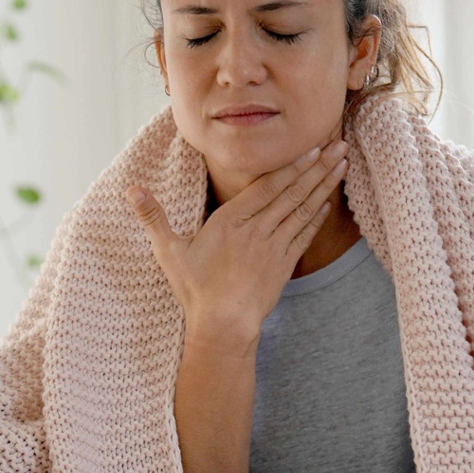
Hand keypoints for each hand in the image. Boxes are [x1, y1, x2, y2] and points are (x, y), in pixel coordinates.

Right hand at [125, 140, 349, 346]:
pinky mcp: (284, 266)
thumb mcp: (168, 251)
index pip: (267, 187)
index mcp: (231, 221)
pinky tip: (327, 201)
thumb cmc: (194, 289)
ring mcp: (274, 248)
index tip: (311, 148)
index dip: (291, 166)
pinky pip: (304, 234)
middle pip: (292, 192)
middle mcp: (258, 230)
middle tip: (339, 145)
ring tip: (342, 163)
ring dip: (324, 185)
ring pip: (303, 209)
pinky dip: (317, 215)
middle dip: (317, 167)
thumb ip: (152, 216)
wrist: (223, 326)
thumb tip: (131, 189)